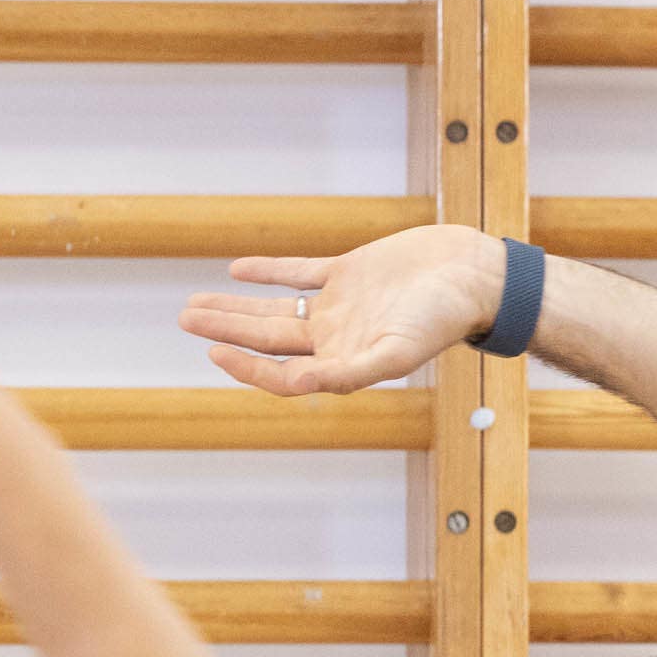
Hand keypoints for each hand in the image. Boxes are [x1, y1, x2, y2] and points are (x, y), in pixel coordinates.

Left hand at [181, 223, 506, 396]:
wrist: (472, 275)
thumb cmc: (442, 318)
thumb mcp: (397, 352)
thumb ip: (349, 373)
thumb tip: (299, 385)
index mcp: (345, 362)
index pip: (284, 373)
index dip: (247, 368)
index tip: (214, 354)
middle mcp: (337, 338)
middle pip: (268, 340)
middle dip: (225, 331)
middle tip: (184, 320)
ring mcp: (340, 306)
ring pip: (276, 310)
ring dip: (236, 308)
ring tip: (195, 304)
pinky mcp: (348, 272)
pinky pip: (299, 274)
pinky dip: (269, 273)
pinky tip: (238, 271)